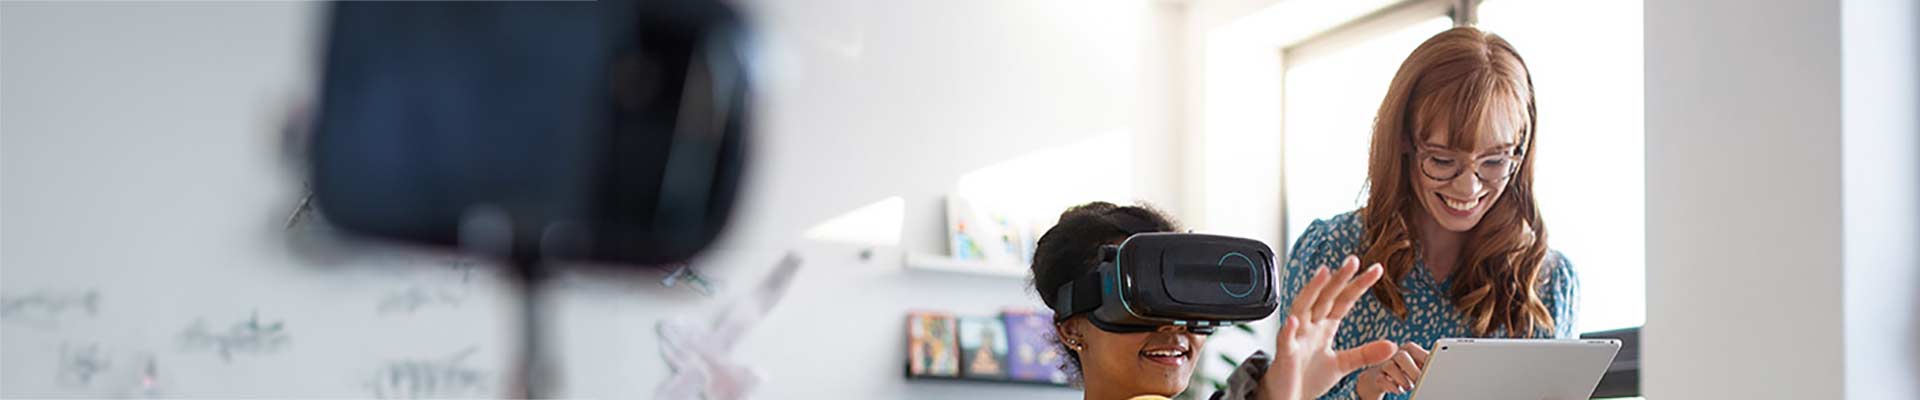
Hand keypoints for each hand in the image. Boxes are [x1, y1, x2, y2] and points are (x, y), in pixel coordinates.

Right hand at [1256, 255, 1395, 399]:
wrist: (1287, 397)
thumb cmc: (1309, 377)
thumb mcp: (1343, 364)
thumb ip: (1365, 353)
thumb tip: (1392, 345)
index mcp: (1325, 326)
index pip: (1344, 300)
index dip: (1358, 285)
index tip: (1376, 270)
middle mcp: (1310, 326)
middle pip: (1325, 297)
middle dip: (1338, 278)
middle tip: (1353, 260)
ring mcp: (1297, 337)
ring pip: (1303, 307)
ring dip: (1312, 290)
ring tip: (1324, 273)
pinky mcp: (1285, 354)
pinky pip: (1285, 339)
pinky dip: (1289, 329)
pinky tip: (1295, 320)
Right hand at [1356, 342, 1429, 398]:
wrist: (1385, 379)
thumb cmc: (1409, 371)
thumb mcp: (1421, 365)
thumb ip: (1428, 363)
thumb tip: (1440, 368)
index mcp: (1408, 350)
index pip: (1413, 348)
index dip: (1422, 357)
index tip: (1432, 366)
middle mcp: (1395, 356)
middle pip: (1401, 356)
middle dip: (1412, 369)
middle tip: (1421, 380)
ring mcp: (1385, 366)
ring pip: (1389, 366)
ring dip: (1401, 378)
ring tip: (1409, 387)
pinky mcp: (1379, 378)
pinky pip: (1381, 380)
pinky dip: (1391, 386)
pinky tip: (1399, 390)